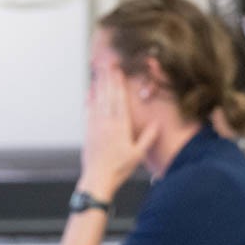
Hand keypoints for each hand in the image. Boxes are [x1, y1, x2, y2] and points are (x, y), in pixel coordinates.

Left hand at [79, 63, 156, 200]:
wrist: (97, 179)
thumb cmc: (119, 168)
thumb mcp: (139, 154)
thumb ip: (148, 137)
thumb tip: (157, 123)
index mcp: (120, 127)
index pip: (119, 100)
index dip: (118, 84)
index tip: (118, 71)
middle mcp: (106, 123)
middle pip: (108, 96)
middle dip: (108, 79)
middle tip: (108, 64)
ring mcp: (95, 126)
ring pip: (98, 101)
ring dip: (99, 85)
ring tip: (100, 72)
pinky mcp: (88, 131)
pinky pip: (88, 111)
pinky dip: (89, 99)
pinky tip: (90, 91)